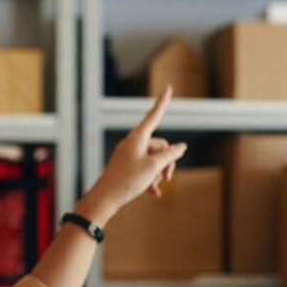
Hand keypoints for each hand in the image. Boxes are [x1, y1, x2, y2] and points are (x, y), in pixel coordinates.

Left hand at [78, 86, 185, 223]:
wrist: (105, 199)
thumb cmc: (127, 181)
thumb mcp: (153, 167)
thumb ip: (170, 155)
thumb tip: (181, 147)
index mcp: (138, 138)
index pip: (154, 115)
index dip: (162, 102)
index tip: (168, 87)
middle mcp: (133, 143)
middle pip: (159, 146)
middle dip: (166, 161)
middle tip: (166, 177)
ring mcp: (129, 155)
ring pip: (153, 160)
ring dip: (158, 173)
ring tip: (154, 187)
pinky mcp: (126, 167)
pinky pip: (145, 169)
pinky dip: (151, 180)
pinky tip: (154, 193)